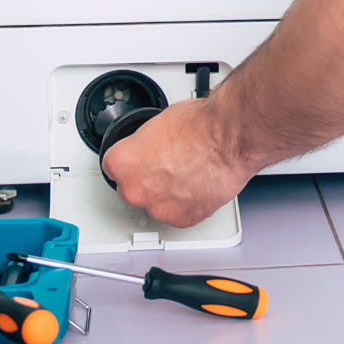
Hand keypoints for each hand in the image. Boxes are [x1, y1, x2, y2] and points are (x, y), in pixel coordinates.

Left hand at [100, 99, 255, 228]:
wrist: (229, 139)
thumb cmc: (199, 126)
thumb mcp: (158, 123)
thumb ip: (146, 143)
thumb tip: (151, 147)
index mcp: (121, 163)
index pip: (114, 168)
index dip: (133, 163)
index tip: (143, 162)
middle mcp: (134, 189)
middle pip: (133, 190)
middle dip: (148, 181)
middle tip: (169, 167)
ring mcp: (157, 208)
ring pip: (156, 205)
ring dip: (167, 195)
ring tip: (188, 175)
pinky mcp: (181, 220)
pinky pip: (179, 215)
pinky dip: (188, 205)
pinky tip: (198, 186)